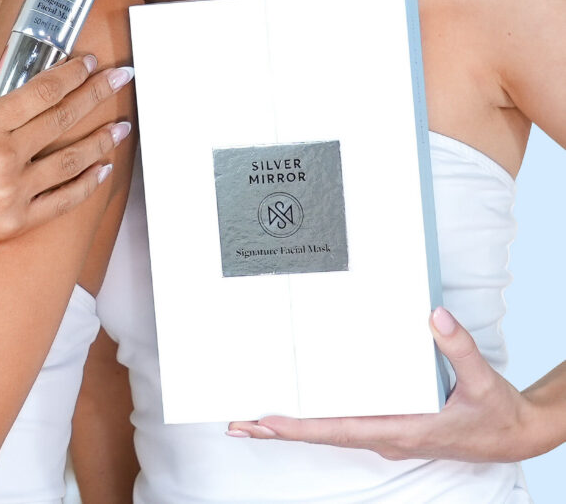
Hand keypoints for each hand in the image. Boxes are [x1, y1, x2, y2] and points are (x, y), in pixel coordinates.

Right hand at [0, 26, 133, 282]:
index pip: (41, 90)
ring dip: (101, 140)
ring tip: (122, 127)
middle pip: (63, 118)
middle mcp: (2, 155)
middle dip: (98, 93)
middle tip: (122, 78)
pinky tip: (101, 169)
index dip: (71, 73)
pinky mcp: (15, 222)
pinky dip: (86, 184)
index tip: (90, 62)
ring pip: (71, 160)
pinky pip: (62, 201)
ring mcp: (11, 190)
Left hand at [228, 308, 544, 462]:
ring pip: (330, 429)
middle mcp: (386, 433)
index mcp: (402, 429)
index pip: (340, 429)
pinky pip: (344, 422)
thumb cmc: (495, 414)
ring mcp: (386, 431)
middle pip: (323, 432)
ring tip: (255, 418)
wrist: (512, 434)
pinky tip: (300, 409)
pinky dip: (316, 418)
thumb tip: (434, 316)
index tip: (267, 421)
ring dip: (293, 425)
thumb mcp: (482, 381)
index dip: (302, 426)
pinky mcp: (390, 425)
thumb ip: (459, 348)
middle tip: (239, 422)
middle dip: (280, 429)